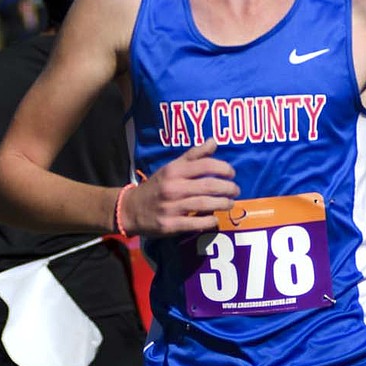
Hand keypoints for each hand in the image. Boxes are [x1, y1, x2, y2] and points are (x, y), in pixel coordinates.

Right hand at [120, 139, 238, 236]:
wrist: (130, 210)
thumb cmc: (156, 187)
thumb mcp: (171, 168)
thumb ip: (193, 156)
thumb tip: (214, 141)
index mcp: (174, 171)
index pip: (205, 165)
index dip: (223, 168)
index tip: (231, 173)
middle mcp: (173, 188)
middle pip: (208, 186)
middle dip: (227, 188)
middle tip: (236, 190)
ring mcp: (171, 207)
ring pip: (205, 204)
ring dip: (223, 204)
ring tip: (230, 204)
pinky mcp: (170, 225)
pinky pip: (196, 223)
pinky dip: (209, 221)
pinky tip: (215, 219)